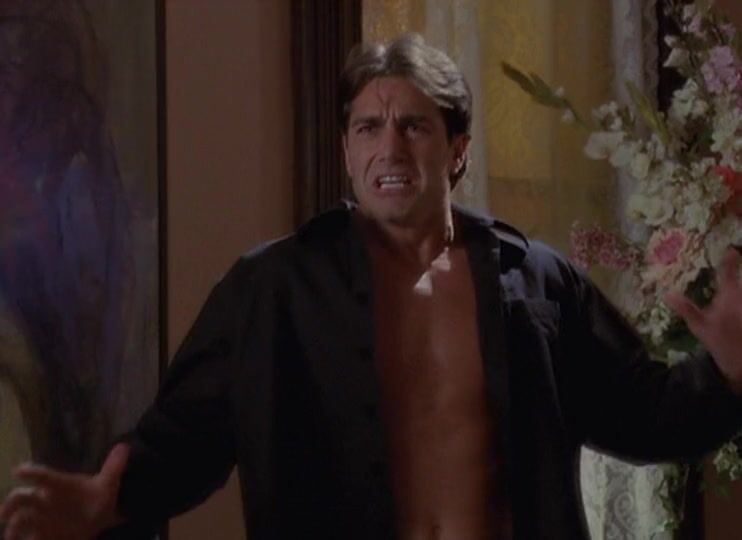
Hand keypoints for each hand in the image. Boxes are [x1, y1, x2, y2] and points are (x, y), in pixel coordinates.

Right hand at [0, 443, 128, 539]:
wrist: (100, 518)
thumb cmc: (98, 498)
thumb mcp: (108, 484)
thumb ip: (114, 467)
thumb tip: (125, 447)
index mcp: (58, 484)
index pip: (43, 476)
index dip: (32, 472)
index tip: (20, 470)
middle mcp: (45, 500)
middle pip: (22, 498)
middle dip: (12, 503)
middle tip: (6, 513)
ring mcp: (41, 518)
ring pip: (20, 520)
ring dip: (14, 527)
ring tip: (12, 536)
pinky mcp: (42, 535)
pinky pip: (29, 539)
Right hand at [666, 247, 741, 393]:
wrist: (740, 362)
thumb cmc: (719, 342)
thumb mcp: (698, 326)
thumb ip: (685, 308)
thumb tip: (667, 294)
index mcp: (728, 297)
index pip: (728, 273)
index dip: (729, 260)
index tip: (731, 249)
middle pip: (740, 282)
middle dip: (736, 269)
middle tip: (733, 258)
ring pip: (741, 291)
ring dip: (737, 285)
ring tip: (739, 271)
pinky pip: (741, 302)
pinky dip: (738, 299)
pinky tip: (735, 307)